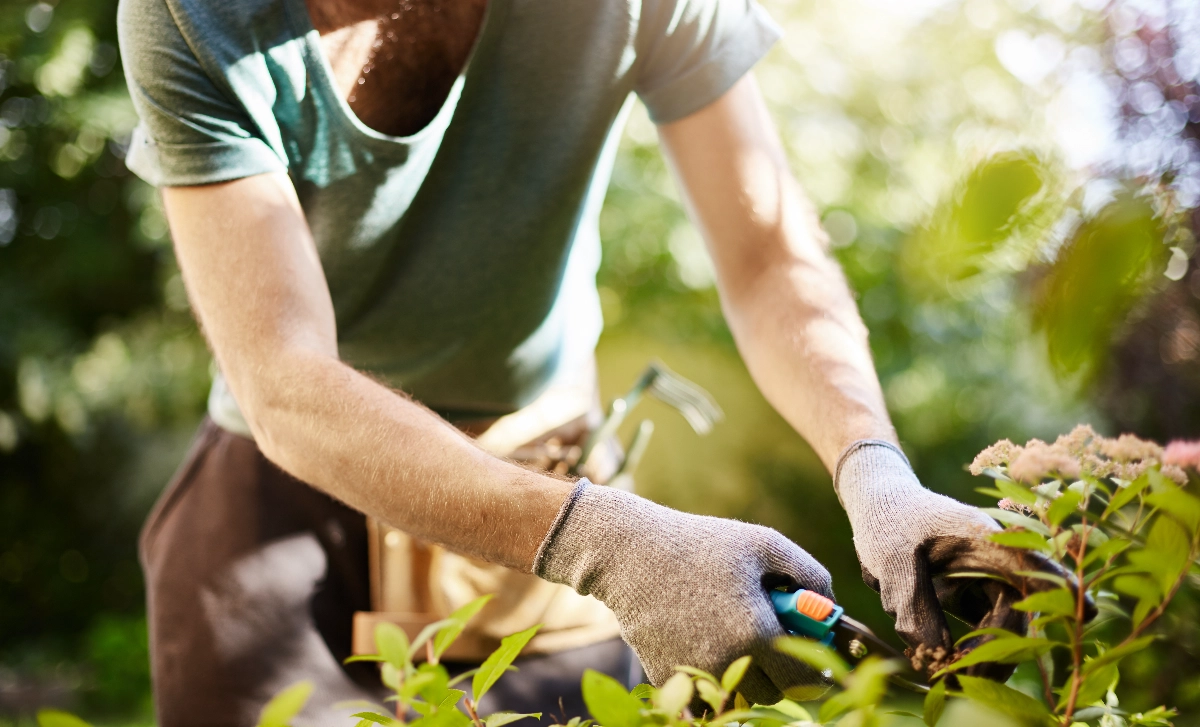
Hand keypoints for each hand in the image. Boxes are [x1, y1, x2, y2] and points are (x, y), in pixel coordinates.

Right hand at [534, 480, 831, 704]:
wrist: (629, 553)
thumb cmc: (700, 543)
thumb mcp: (763, 543)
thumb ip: (809, 572)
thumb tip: (831, 604)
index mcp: (756, 633)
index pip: (804, 678)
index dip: (816, 668)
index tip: (812, 652)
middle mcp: (727, 662)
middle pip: (773, 694)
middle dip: (779, 671)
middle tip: (770, 637)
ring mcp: (695, 673)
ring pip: (739, 695)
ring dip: (747, 675)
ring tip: (737, 634)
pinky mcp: (668, 677)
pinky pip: (705, 690)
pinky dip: (712, 672)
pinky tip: (705, 636)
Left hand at [835, 440, 1086, 679]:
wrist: (880, 505)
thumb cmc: (888, 522)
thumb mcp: (890, 559)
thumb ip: (912, 603)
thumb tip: (937, 653)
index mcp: (984, 539)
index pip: (1030, 564)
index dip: (1058, 588)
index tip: (1084, 611)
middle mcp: (998, 561)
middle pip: (1017, 614)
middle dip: (995, 654)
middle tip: (957, 680)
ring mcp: (990, 580)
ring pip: (1004, 629)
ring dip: (983, 658)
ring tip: (946, 678)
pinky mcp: (977, 596)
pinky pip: (987, 631)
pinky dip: (971, 653)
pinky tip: (945, 667)